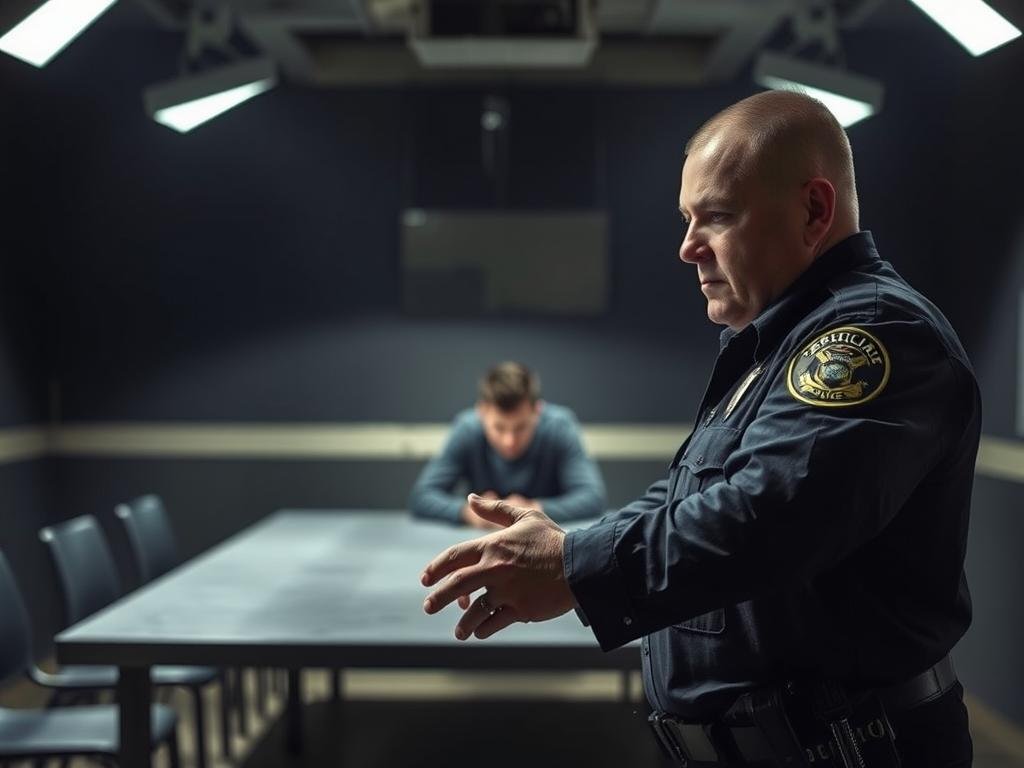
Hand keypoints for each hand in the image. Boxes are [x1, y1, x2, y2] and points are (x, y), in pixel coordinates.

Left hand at [422, 495, 573, 640]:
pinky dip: (484, 629)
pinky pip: (494, 622)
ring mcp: (507, 591)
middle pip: (456, 585)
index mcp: (493, 546)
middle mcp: (495, 569)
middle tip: (429, 607)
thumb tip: (470, 499)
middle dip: (439, 598)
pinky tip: (479, 632)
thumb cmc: (553, 540)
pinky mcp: (520, 609)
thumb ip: (495, 509)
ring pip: (474, 611)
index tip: (426, 579)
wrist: (581, 564)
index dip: (436, 568)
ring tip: (459, 632)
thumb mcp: (525, 517)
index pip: (454, 557)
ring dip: (463, 623)